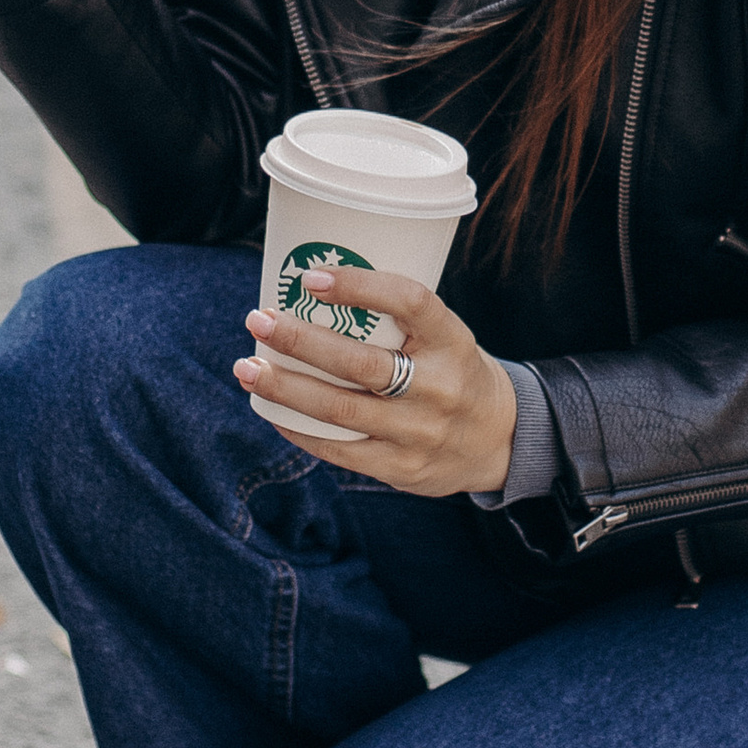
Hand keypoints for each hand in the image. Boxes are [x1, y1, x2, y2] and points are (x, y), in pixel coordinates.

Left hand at [237, 263, 517, 499]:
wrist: (500, 439)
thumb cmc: (452, 369)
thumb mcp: (444, 334)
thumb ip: (394, 318)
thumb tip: (307, 286)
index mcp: (452, 340)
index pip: (411, 301)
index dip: (360, 286)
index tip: (310, 277)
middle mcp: (439, 387)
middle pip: (360, 364)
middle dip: (300, 341)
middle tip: (258, 319)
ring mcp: (421, 432)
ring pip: (340, 410)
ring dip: (284, 388)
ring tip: (246, 367)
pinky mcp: (403, 469)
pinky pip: (340, 450)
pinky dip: (299, 429)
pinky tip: (271, 411)